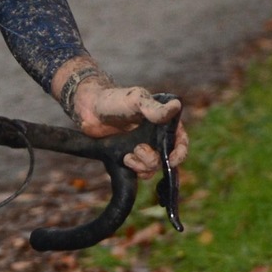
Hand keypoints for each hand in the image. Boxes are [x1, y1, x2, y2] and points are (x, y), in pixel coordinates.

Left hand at [67, 68, 187, 176]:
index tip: (171, 160)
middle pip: (167, 159)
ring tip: (128, 156)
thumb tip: (176, 107)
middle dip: (154, 160)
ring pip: (153, 167)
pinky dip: (135, 170)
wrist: (91, 109)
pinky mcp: (130, 157)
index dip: (180, 153)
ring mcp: (144, 148)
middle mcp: (156, 137)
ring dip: (143, 166)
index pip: (181, 141)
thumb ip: (154, 108)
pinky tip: (125, 159)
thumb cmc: (115, 100)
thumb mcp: (136, 100)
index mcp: (164, 122)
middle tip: (139, 149)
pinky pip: (139, 171)